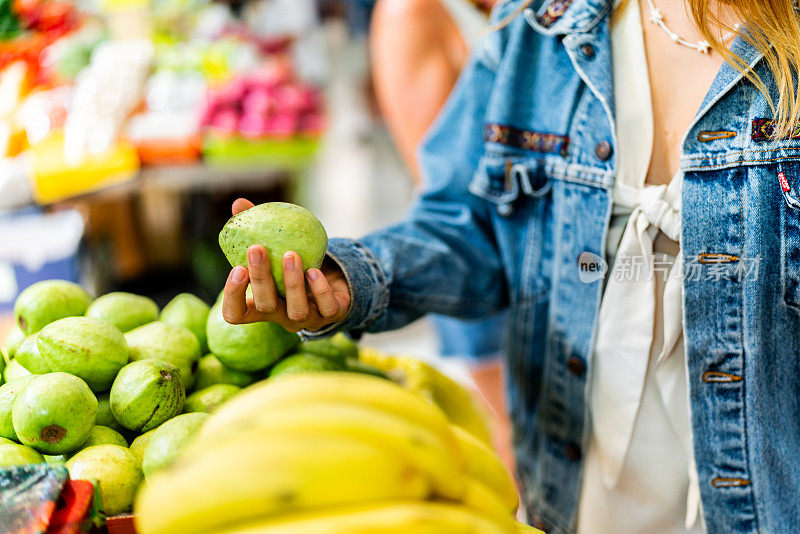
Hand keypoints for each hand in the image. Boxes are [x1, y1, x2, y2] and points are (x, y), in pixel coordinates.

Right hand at [221, 198, 350, 332]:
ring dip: (292, 283)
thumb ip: (254, 229)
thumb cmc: (294, 265)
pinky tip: (314, 271)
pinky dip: (320, 290)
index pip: (235, 313)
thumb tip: (238, 204)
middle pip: (265, 306)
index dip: (233, 296)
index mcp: (260, 305)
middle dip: (260, 278)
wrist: (333, 279)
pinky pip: (326, 307)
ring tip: (290, 255)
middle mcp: (280, 316)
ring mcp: (306, 318)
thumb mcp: (274, 247)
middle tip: (256, 249)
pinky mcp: (330, 315)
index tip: (237, 268)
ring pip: (296, 310)